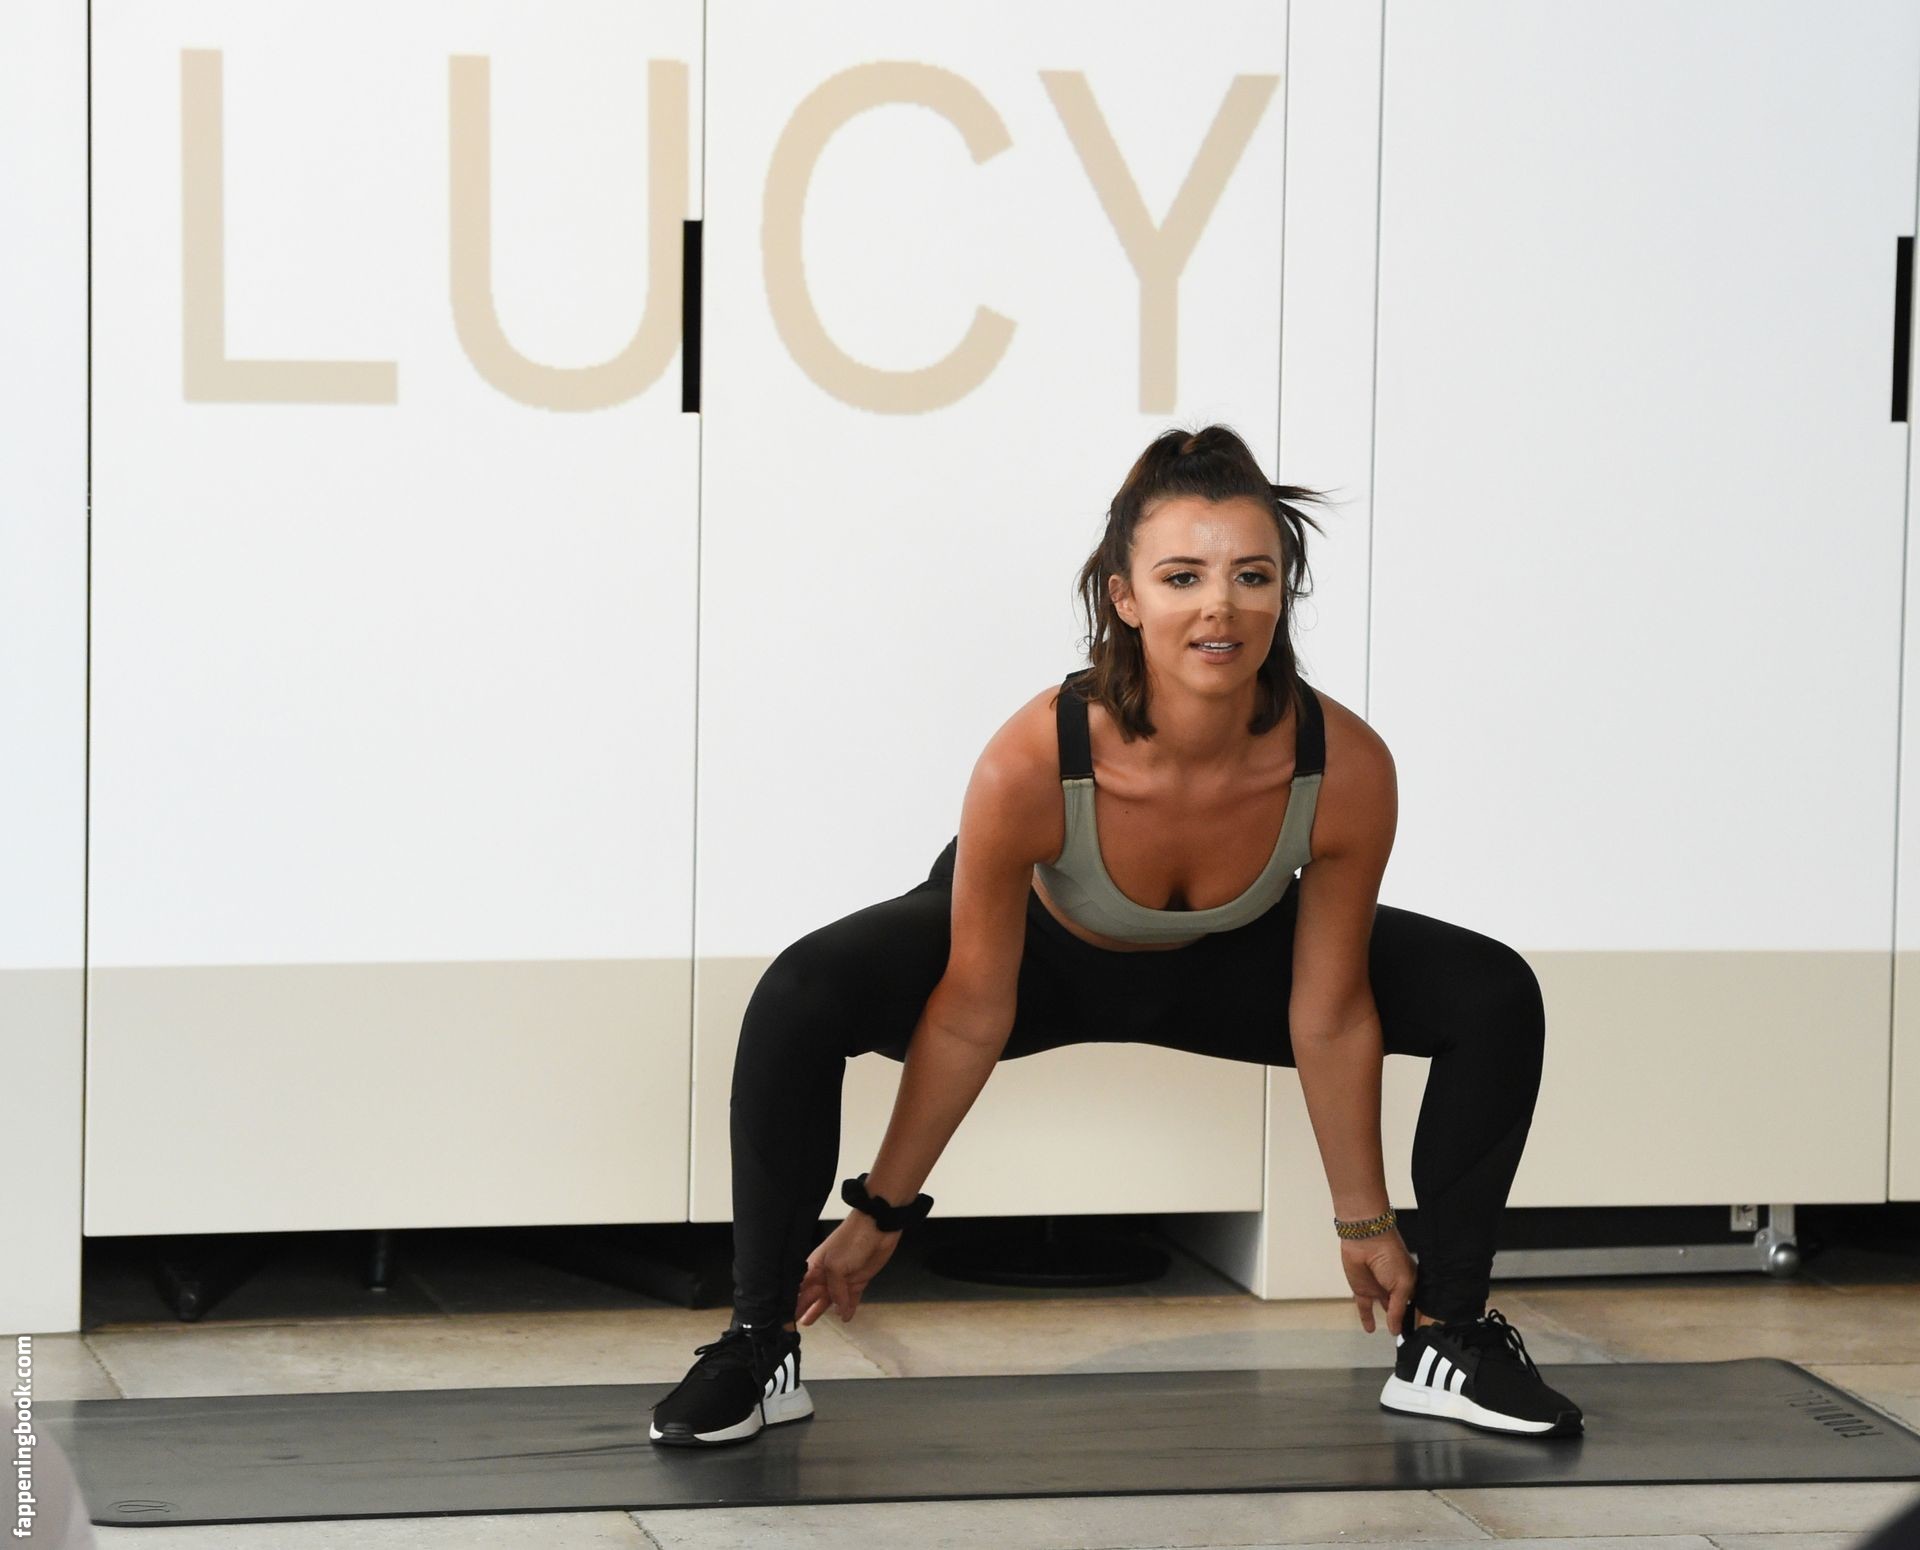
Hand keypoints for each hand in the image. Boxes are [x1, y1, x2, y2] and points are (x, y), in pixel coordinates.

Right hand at [795, 1211, 901, 1325]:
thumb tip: (838, 1309)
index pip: (800, 1289)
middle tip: (795, 1323)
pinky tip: (844, 1318)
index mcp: (815, 1268)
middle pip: (812, 1296)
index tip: (786, 1317)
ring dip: (821, 1310)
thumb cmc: (851, 1240)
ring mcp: (843, 1279)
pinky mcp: (858, 1281)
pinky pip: (851, 1299)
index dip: (793, 1301)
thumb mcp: (836, 1266)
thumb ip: (835, 1290)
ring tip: (809, 1322)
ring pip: (830, 1300)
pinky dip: (847, 1309)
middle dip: (804, 1307)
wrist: (877, 1229)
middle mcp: (826, 1275)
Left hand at [1339, 1228, 1415, 1336]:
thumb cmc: (1390, 1256)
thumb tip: (1396, 1330)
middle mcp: (1395, 1287)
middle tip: (1410, 1339)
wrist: (1366, 1241)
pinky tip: (1370, 1330)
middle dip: (1404, 1321)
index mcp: (1410, 1283)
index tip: (1420, 1333)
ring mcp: (1379, 1289)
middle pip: (1400, 1308)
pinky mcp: (1362, 1290)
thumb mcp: (1402, 1285)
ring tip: (1394, 1335)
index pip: (1415, 1305)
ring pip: (1384, 1309)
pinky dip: (1367, 1319)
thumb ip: (1398, 1309)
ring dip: (1389, 1320)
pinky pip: (1365, 1308)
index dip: (1417, 1318)